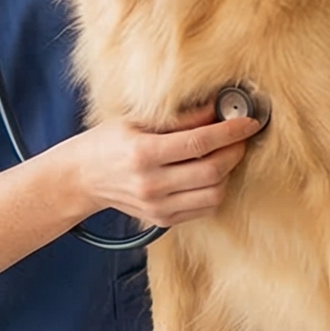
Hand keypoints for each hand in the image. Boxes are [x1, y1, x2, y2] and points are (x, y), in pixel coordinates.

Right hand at [70, 104, 263, 228]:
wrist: (82, 178)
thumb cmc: (107, 143)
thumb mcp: (136, 122)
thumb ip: (179, 120)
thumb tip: (217, 110)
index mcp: (142, 153)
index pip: (198, 143)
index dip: (230, 132)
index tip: (248, 122)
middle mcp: (151, 184)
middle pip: (212, 171)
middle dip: (235, 152)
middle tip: (240, 138)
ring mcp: (157, 206)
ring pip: (213, 194)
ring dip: (227, 174)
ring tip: (224, 156)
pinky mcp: (162, 220)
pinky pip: (204, 209)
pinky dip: (214, 190)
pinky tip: (209, 175)